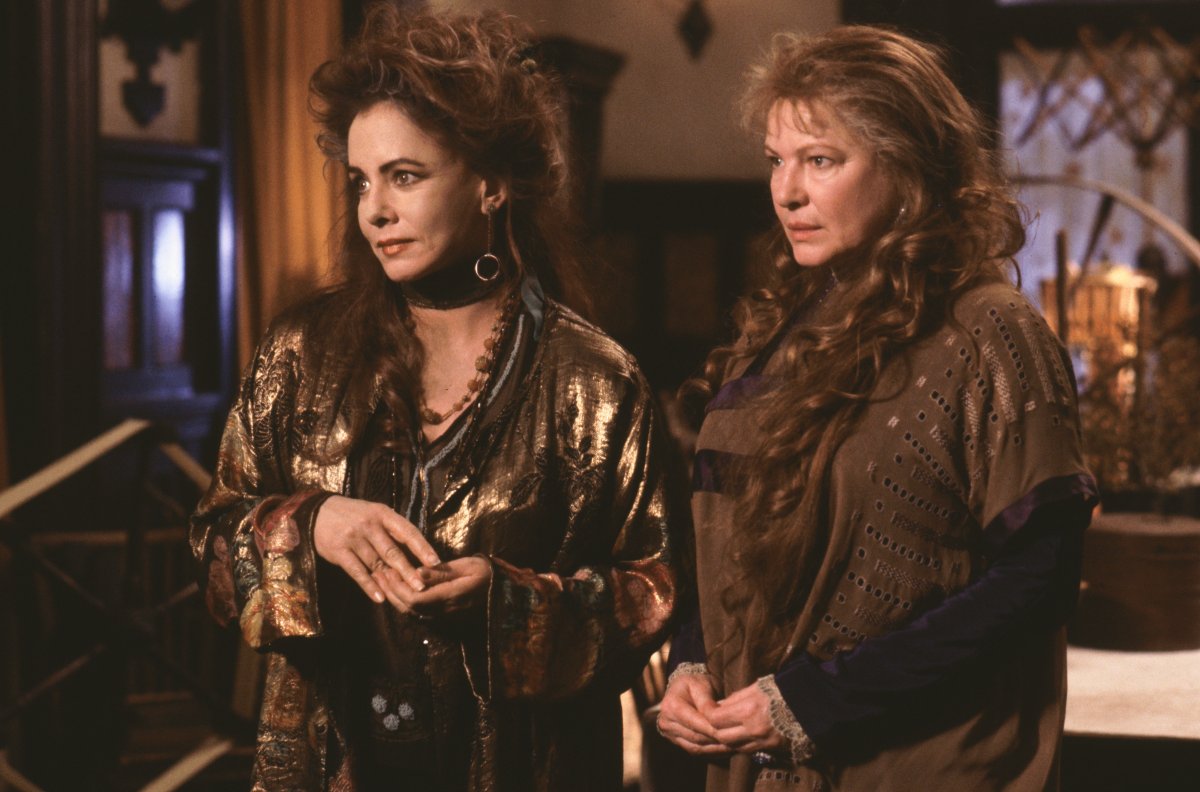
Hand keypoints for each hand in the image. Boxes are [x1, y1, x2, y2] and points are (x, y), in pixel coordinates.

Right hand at [313, 495, 439, 603]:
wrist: (317, 512)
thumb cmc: (354, 515)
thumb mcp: (375, 514)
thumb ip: (392, 530)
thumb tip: (418, 551)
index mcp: (382, 514)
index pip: (407, 531)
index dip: (422, 547)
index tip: (435, 562)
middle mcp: (369, 524)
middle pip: (393, 551)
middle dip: (409, 570)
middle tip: (422, 586)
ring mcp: (353, 538)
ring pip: (376, 563)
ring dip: (391, 581)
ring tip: (405, 594)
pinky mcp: (338, 551)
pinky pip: (357, 572)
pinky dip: (369, 586)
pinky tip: (380, 597)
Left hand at [376, 555, 491, 618]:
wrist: (503, 592)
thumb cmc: (487, 574)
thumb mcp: (468, 566)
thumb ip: (442, 572)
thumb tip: (417, 572)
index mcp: (450, 597)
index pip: (415, 599)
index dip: (398, 587)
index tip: (387, 570)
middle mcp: (444, 611)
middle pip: (409, 607)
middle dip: (391, 591)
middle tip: (379, 573)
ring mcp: (444, 617)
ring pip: (412, 612)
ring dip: (395, 597)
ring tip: (384, 580)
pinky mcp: (443, 617)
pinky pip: (419, 613)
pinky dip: (405, 602)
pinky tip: (398, 590)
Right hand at [656, 673, 727, 755]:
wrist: (684, 687)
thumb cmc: (694, 683)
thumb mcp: (701, 686)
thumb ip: (707, 703)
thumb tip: (716, 719)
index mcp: (671, 706)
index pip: (695, 723)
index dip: (713, 729)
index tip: (731, 731)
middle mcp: (666, 722)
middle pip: (696, 737)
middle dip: (717, 741)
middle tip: (736, 741)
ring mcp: (670, 734)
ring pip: (696, 747)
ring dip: (715, 749)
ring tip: (733, 746)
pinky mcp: (676, 741)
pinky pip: (695, 750)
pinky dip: (711, 751)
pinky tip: (725, 749)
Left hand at [708, 682, 784, 753]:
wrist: (812, 703)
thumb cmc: (783, 689)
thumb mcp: (756, 687)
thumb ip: (735, 698)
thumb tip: (719, 705)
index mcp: (748, 710)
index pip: (715, 719)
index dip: (708, 714)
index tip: (708, 708)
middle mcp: (753, 729)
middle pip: (721, 736)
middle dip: (714, 729)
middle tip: (713, 721)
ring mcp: (763, 741)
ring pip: (733, 746)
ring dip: (726, 739)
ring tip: (725, 729)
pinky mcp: (771, 748)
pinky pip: (748, 750)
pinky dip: (740, 744)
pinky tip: (739, 736)